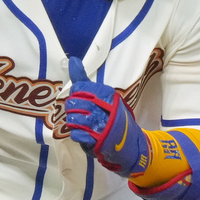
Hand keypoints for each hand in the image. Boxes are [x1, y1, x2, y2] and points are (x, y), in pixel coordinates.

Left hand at [63, 57, 148, 176]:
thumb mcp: (99, 94)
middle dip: (73, 110)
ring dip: (74, 123)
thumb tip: (72, 60)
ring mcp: (102, 124)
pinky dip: (77, 134)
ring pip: (73, 119)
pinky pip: (76, 134)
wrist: (128, 140)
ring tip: (82, 123)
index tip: (81, 99)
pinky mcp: (98, 139)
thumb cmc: (110, 114)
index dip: (75, 95)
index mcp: (106, 93)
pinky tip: (85, 133)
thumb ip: (82, 79)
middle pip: (74, 104)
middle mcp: (105, 106)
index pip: (79, 88)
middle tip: (81, 113)